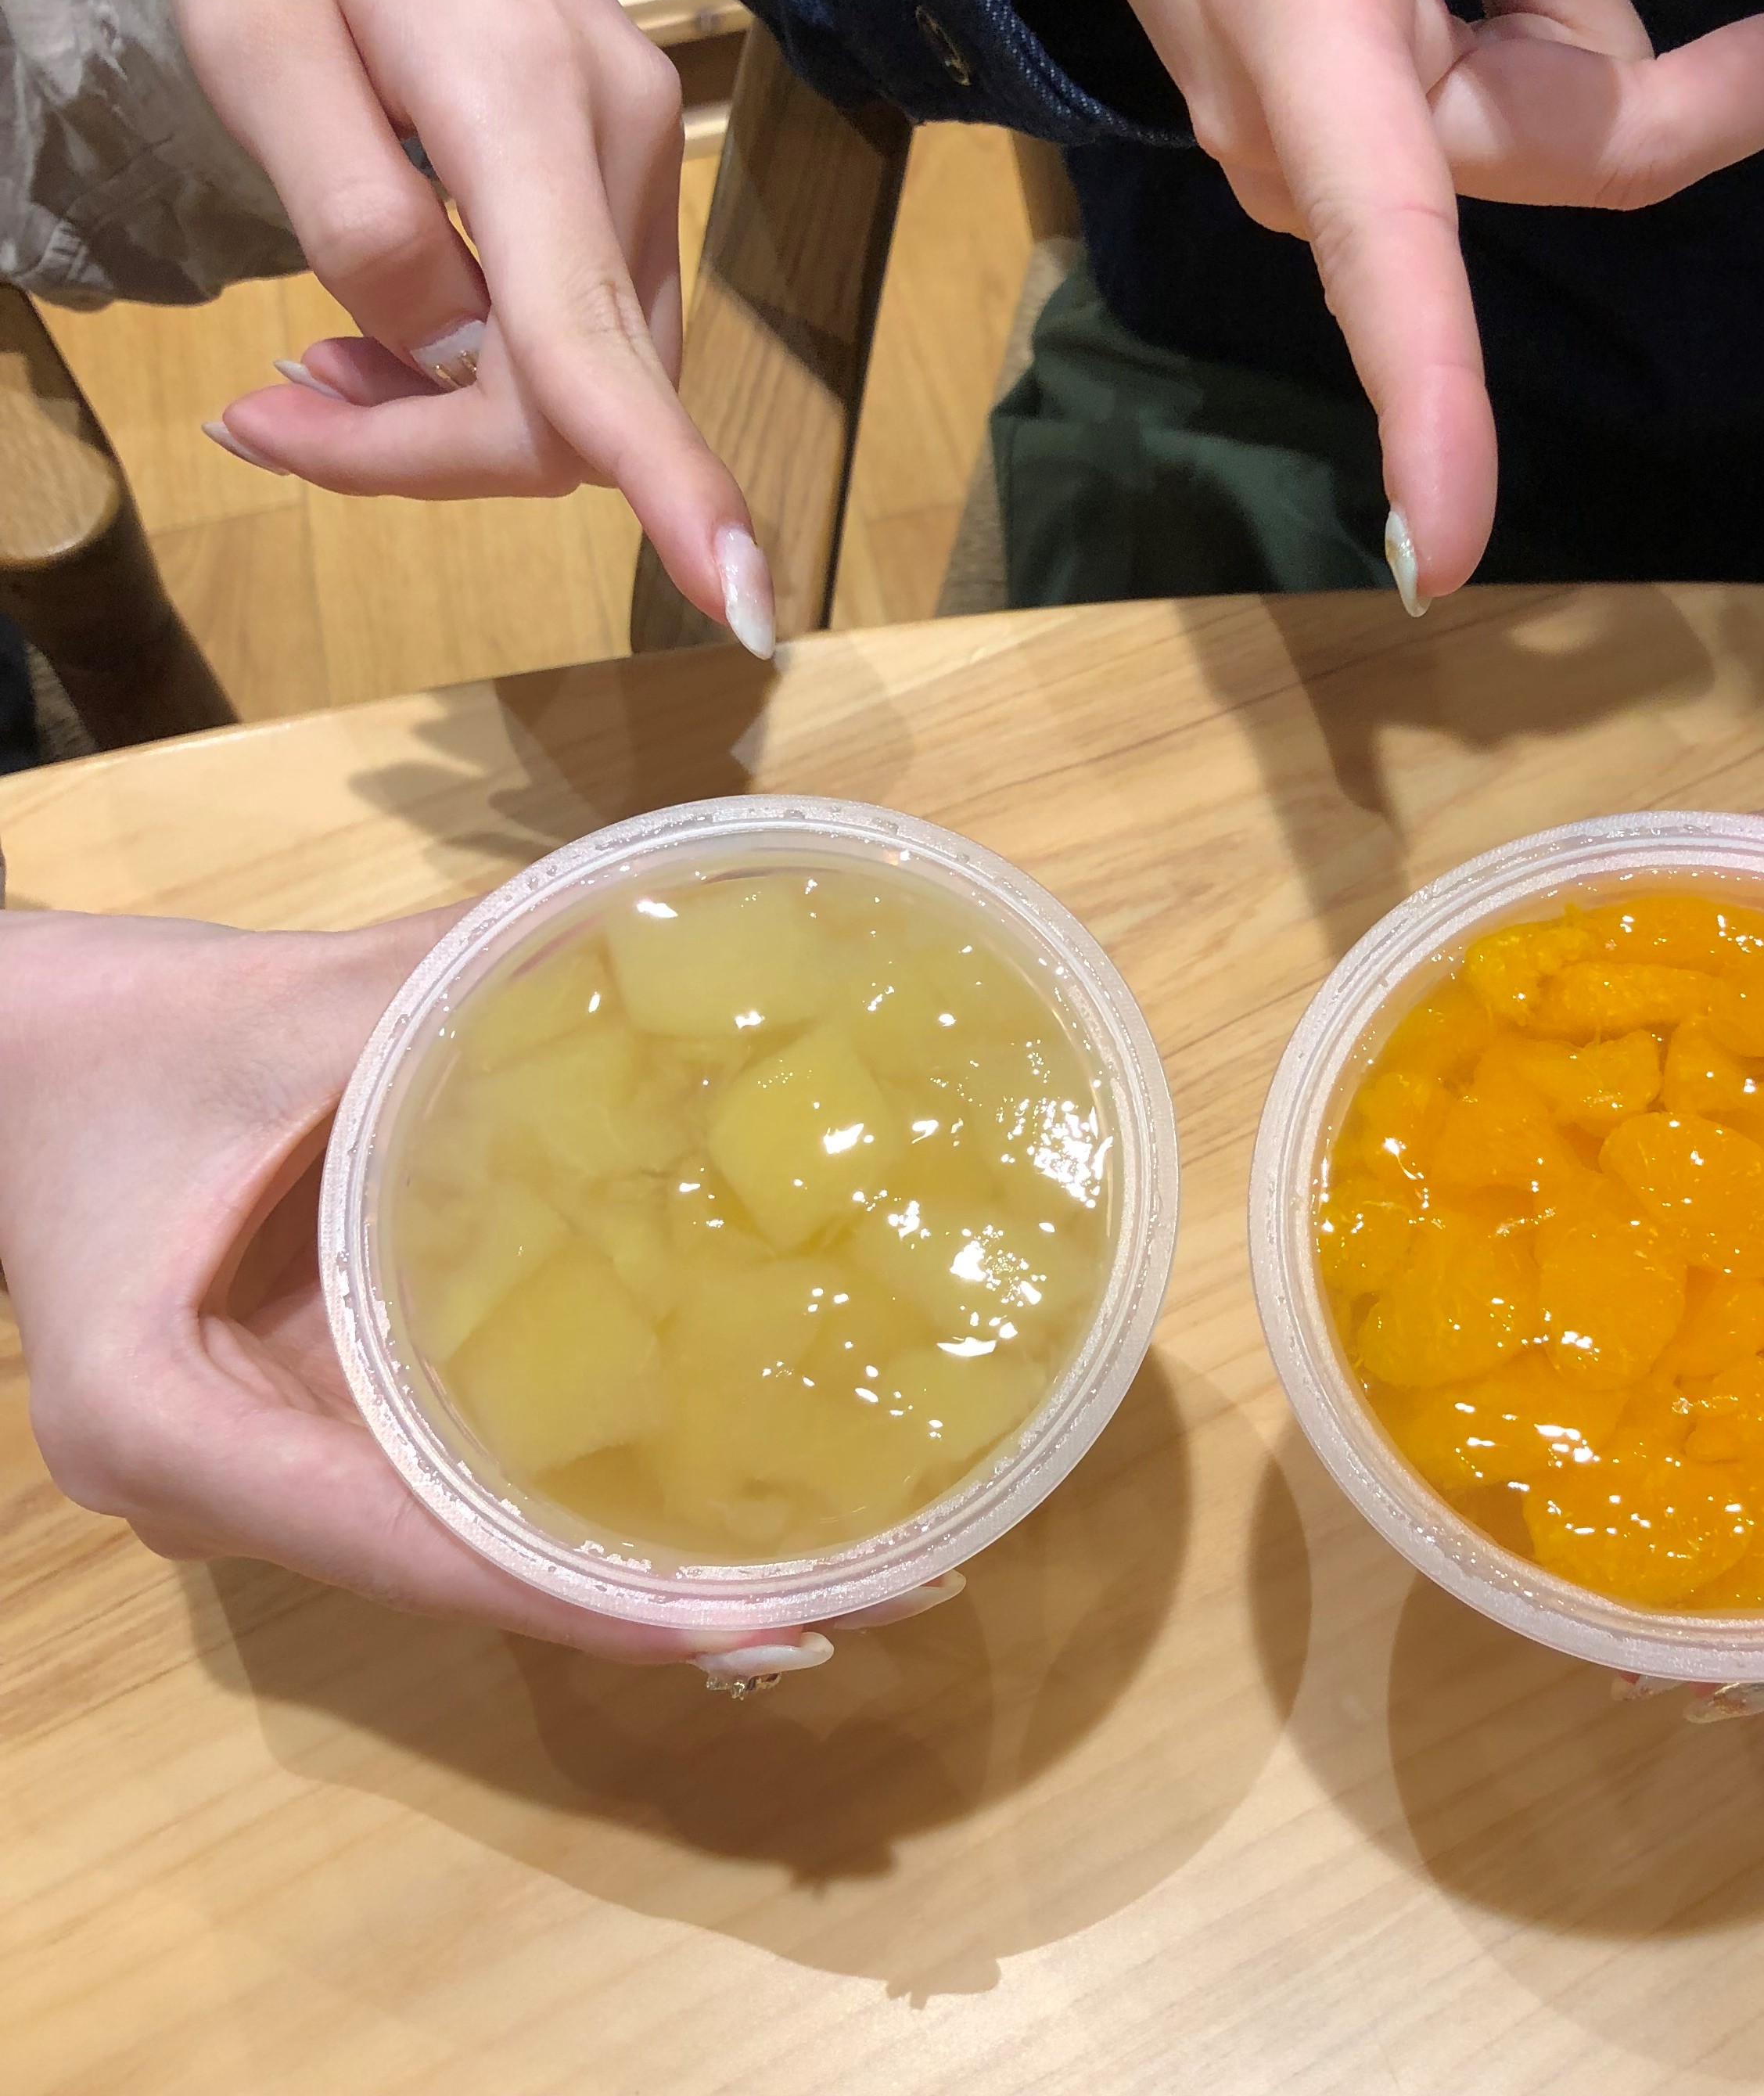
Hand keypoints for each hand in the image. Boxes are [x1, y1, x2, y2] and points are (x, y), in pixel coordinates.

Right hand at [0, 908, 952, 1667]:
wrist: (7, 1057)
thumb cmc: (123, 1039)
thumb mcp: (294, 1010)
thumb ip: (463, 983)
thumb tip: (670, 935)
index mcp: (178, 1426)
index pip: (419, 1551)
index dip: (599, 1595)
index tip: (769, 1618)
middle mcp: (224, 1494)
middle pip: (469, 1582)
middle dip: (668, 1602)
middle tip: (886, 1590)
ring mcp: (270, 1478)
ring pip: (474, 1556)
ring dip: (647, 1567)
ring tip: (855, 1562)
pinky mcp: (310, 1434)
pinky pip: (460, 1492)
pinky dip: (588, 1501)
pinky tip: (733, 1490)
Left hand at [147, 0, 775, 653]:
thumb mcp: (254, 39)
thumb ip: (354, 220)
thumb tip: (447, 358)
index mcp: (525, 107)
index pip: (598, 340)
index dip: (665, 485)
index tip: (740, 600)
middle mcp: (623, 149)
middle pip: (575, 397)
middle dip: (426, 454)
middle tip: (261, 422)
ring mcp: (640, 161)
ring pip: (581, 376)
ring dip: (442, 417)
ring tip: (299, 378)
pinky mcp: (626, 169)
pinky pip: (578, 322)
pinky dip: (481, 364)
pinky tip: (382, 329)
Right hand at [954, 0, 1763, 596]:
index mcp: (1293, 21)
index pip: (1379, 233)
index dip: (1429, 397)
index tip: (1452, 552)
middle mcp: (1305, 139)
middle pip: (1579, 153)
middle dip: (1741, 75)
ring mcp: (1324, 162)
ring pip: (1560, 122)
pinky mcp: (1351, 155)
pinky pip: (1518, 110)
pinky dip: (1552, 21)